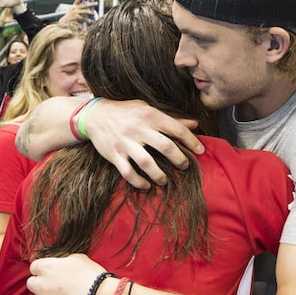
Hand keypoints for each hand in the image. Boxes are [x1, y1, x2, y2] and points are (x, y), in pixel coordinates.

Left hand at [27, 254, 107, 294]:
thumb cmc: (92, 278)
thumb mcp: (78, 259)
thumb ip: (63, 261)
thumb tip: (60, 264)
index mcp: (46, 267)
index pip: (34, 267)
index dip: (43, 271)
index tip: (50, 274)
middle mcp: (40, 285)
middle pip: (31, 284)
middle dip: (40, 286)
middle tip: (53, 288)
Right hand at [59, 0, 96, 25]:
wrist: (63, 23)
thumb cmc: (69, 18)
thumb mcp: (72, 11)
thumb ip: (78, 9)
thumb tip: (87, 10)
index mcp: (73, 5)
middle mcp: (75, 8)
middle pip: (85, 4)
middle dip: (91, 4)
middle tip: (96, 3)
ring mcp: (76, 12)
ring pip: (86, 11)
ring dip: (91, 12)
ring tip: (94, 13)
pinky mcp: (76, 17)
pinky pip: (84, 18)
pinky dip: (87, 20)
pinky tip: (89, 22)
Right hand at [84, 99, 202, 189]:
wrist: (95, 115)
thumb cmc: (126, 112)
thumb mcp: (148, 109)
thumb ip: (171, 118)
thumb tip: (194, 124)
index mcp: (150, 115)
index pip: (177, 129)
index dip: (192, 141)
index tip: (200, 151)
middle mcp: (138, 128)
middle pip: (165, 147)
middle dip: (179, 159)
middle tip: (184, 166)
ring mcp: (125, 142)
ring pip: (147, 163)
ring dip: (159, 175)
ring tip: (164, 180)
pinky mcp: (114, 154)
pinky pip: (128, 172)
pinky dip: (138, 182)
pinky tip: (146, 185)